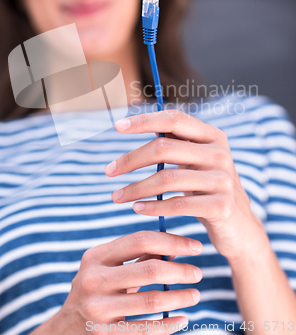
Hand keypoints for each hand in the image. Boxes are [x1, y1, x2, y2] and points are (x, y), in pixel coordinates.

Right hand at [55, 231, 201, 333]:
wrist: (65, 331)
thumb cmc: (96, 292)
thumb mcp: (109, 269)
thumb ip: (138, 257)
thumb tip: (175, 246)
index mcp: (96, 256)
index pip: (140, 239)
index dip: (172, 240)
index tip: (195, 246)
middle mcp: (94, 280)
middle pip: (150, 269)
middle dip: (180, 271)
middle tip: (198, 273)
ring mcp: (98, 309)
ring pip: (152, 301)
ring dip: (179, 297)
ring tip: (195, 295)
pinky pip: (146, 330)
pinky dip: (169, 324)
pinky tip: (183, 319)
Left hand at [105, 109, 265, 262]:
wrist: (239, 227)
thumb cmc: (207, 189)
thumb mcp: (197, 161)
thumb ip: (175, 143)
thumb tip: (135, 124)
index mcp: (212, 136)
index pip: (175, 119)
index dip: (145, 120)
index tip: (118, 126)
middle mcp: (219, 153)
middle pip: (164, 148)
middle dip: (131, 159)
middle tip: (108, 170)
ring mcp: (223, 180)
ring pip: (167, 178)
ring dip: (135, 188)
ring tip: (116, 196)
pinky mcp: (221, 206)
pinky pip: (178, 204)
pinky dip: (153, 207)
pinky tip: (137, 209)